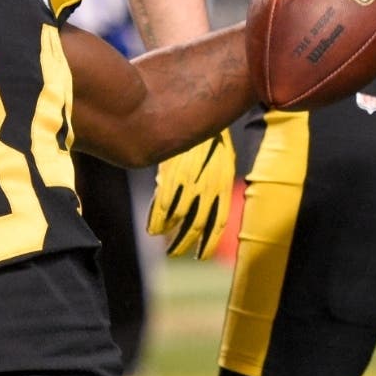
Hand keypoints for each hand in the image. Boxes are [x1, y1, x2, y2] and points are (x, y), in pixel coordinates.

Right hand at [147, 128, 235, 259]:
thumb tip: (197, 205)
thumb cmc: (211, 142)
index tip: (200, 257)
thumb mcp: (217, 166)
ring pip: (179, 215)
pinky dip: (158, 215)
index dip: (208, 242)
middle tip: (174, 253)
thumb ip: (209, 187)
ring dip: (167, 230)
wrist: (203, 118)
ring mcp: (190, 181)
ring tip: (157, 235)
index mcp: (221, 186)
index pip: (218, 222)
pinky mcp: (174, 173)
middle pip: (197, 224)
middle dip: (184, 241)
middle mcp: (208, 187)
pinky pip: (165, 200)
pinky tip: (153, 225)